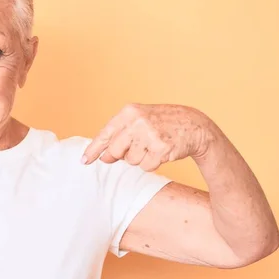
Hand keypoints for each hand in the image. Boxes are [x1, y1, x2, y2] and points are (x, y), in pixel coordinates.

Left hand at [82, 103, 215, 170]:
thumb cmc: (162, 122)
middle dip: (119, 156)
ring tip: (152, 146)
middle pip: (114, 151)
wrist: (194, 124)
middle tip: (134, 150)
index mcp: (129, 112)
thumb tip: (103, 155)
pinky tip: (161, 151)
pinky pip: (146, 167)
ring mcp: (149, 135)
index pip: (105, 134)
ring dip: (140, 158)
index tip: (84, 161)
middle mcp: (137, 122)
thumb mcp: (139, 119)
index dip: (93, 149)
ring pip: (131, 161)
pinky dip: (152, 164)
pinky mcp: (161, 149)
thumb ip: (120, 134)